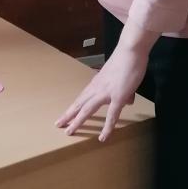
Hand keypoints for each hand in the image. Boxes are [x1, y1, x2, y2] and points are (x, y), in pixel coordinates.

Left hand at [56, 20, 156, 140]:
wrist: (130, 51)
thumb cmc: (126, 61)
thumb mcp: (120, 77)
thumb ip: (123, 91)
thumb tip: (128, 100)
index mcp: (96, 83)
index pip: (81, 98)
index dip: (73, 107)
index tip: (64, 115)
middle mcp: (97, 88)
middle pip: (79, 104)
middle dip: (68, 115)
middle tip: (57, 125)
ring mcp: (106, 93)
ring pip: (87, 110)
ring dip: (78, 121)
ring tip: (69, 132)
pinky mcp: (118, 96)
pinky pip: (112, 115)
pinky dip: (107, 127)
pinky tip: (103, 137)